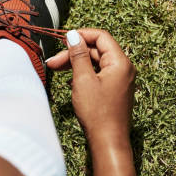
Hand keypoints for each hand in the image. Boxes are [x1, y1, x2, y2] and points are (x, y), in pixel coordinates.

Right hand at [46, 29, 135, 144]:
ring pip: (95, 62)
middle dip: (73, 53)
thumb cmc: (97, 112)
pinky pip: (98, 73)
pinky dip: (83, 73)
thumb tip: (73, 35)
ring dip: (75, 63)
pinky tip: (69, 81)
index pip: (101, 37)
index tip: (63, 39)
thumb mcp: (83, 79)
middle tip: (53, 62)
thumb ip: (78, 55)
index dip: (81, 35)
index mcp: (120, 62)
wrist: (108, 141)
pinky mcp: (114, 89)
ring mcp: (119, 79)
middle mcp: (123, 68)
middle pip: (96, 50)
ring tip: (55, 69)